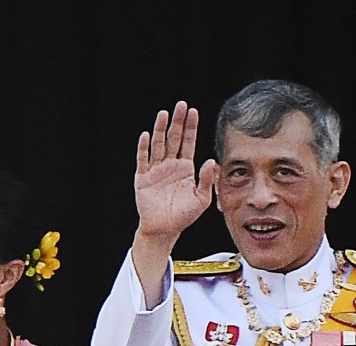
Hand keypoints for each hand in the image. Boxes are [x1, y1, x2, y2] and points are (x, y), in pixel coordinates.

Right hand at [134, 100, 218, 244]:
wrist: (165, 230)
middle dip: (177, 122)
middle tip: (181, 105)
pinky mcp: (143, 179)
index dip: (190, 128)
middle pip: (173, 139)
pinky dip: (144, 149)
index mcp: (185, 168)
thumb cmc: (184, 216)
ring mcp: (155, 171)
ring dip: (160, 130)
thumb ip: (207, 180)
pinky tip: (147, 136)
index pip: (188, 143)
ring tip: (164, 114)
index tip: (193, 112)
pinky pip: (143, 161)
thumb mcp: (202, 199)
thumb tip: (211, 161)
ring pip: (158, 145)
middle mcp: (170, 165)